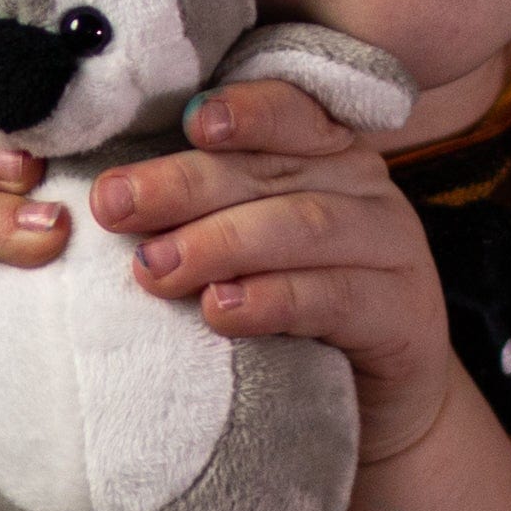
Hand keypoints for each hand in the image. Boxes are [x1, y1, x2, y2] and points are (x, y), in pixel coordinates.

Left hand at [88, 82, 452, 464]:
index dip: (242, 110)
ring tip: (154, 267)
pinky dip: (271, 300)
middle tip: (115, 205)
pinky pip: (332, 296)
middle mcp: (363, 184)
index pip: (287, 110)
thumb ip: (203, 205)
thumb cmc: (293, 306)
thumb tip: (110, 194)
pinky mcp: (400, 312)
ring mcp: (391, 245)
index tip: (184, 121)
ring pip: (302, 226)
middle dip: (185, 184)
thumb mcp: (250, 241)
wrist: (380, 400)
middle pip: (272, 170)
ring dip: (219, 243)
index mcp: (324, 149)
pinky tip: (220, 311)